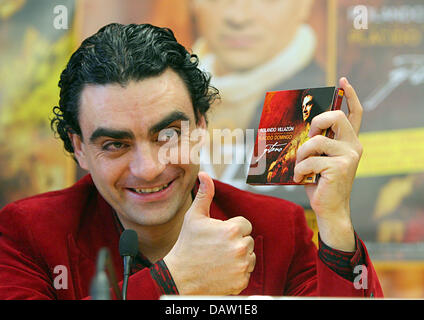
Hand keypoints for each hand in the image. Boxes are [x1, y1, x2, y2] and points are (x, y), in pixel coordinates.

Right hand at [164, 172, 255, 294]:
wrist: (180, 277)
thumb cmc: (187, 245)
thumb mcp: (194, 217)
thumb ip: (204, 194)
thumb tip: (204, 175)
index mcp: (232, 229)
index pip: (245, 224)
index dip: (231, 228)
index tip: (218, 235)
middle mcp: (240, 248)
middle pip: (248, 240)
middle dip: (235, 242)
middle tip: (216, 248)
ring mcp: (242, 266)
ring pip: (249, 256)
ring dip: (239, 257)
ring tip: (219, 259)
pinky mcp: (242, 281)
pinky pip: (247, 272)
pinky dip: (237, 272)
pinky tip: (222, 271)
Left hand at [293, 78, 362, 250]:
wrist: (329, 208)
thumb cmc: (320, 182)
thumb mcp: (319, 158)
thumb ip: (316, 143)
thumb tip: (299, 130)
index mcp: (349, 142)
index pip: (354, 114)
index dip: (350, 96)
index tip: (342, 81)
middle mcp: (353, 146)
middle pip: (336, 117)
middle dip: (318, 121)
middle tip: (309, 135)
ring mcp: (349, 156)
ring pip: (316, 141)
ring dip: (301, 154)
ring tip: (298, 166)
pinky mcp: (340, 168)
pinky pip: (310, 160)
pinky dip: (300, 169)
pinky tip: (300, 178)